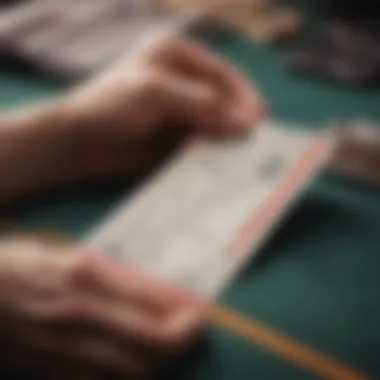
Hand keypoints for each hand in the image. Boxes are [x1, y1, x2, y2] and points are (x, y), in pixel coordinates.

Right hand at [0, 239, 203, 378]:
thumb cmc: (22, 265)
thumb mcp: (70, 255)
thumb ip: (115, 272)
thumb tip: (158, 290)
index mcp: (85, 274)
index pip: (151, 301)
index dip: (183, 313)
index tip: (200, 312)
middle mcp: (79, 312)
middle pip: (149, 343)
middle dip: (182, 341)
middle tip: (195, 330)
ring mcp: (64, 345)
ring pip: (131, 369)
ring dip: (160, 361)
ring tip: (173, 347)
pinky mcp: (50, 369)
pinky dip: (130, 375)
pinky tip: (139, 363)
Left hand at [64, 35, 265, 177]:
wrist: (79, 142)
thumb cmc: (111, 105)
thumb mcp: (155, 94)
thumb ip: (200, 104)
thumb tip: (245, 122)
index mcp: (178, 58)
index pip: (221, 74)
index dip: (243, 96)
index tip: (258, 120)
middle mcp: (183, 82)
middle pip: (222, 100)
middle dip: (238, 119)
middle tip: (257, 142)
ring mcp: (180, 111)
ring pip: (215, 123)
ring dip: (228, 139)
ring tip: (246, 157)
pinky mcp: (175, 137)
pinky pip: (202, 143)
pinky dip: (213, 152)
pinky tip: (223, 164)